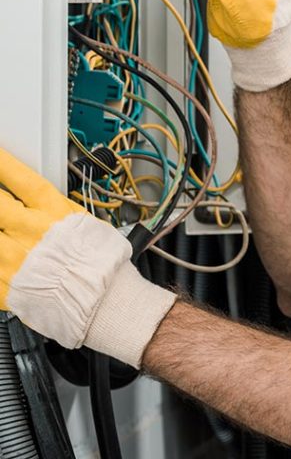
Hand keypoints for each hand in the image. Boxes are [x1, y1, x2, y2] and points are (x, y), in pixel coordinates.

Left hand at [0, 149, 175, 367]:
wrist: (104, 300)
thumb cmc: (104, 265)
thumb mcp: (87, 224)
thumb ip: (58, 214)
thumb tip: (44, 206)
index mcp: (52, 213)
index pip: (20, 180)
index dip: (3, 165)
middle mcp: (29, 232)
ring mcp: (14, 259)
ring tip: (3, 233)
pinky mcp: (6, 287)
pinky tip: (0, 259)